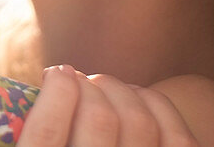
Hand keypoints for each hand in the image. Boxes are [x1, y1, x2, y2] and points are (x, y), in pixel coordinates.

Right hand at [18, 65, 198, 146]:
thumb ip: (37, 142)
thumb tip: (40, 90)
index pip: (48, 135)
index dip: (56, 92)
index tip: (56, 73)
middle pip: (98, 119)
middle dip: (89, 83)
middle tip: (77, 79)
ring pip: (139, 119)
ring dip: (119, 89)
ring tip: (102, 89)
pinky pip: (176, 134)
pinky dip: (155, 103)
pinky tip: (136, 100)